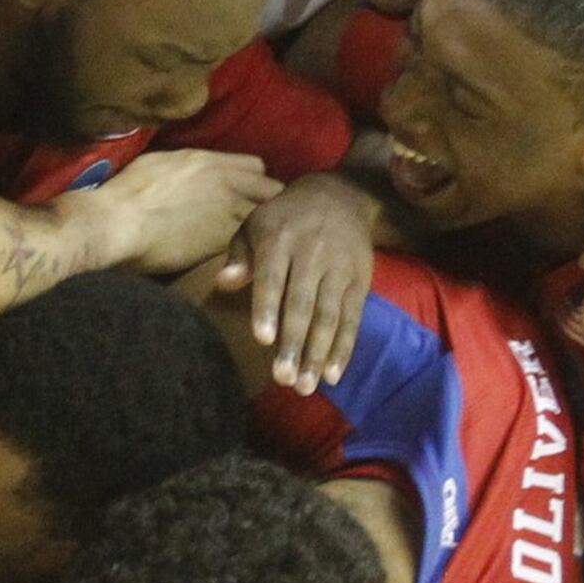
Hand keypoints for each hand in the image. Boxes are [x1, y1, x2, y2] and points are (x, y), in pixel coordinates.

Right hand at [93, 149, 282, 276]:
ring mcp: (229, 217)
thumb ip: (192, 165)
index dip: (256, 181)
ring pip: (264, 222)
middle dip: (269, 204)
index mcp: (213, 162)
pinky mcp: (222, 246)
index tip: (250, 192)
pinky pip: (246, 247)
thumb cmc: (131, 189)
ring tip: (255, 241)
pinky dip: (247, 252)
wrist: (119, 224)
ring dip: (261, 230)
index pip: (258, 168)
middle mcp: (229, 186)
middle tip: (260, 219)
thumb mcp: (164, 162)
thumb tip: (197, 168)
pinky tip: (239, 258)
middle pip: (272, 193)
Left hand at [216, 174, 372, 393]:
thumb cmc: (284, 218)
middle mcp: (312, 255)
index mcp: (279, 240)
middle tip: (284, 379)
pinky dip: (344, 347)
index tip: (262, 339)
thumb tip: (223, 282)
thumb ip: (239, 255)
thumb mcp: (255, 225)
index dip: (267, 308)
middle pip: (303, 304)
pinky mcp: (360, 282)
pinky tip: (334, 374)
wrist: (340, 196)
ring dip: (319, 354)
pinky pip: (353, 319)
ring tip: (306, 386)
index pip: (273, 277)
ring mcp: (339, 270)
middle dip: (294, 343)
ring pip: (329, 316)